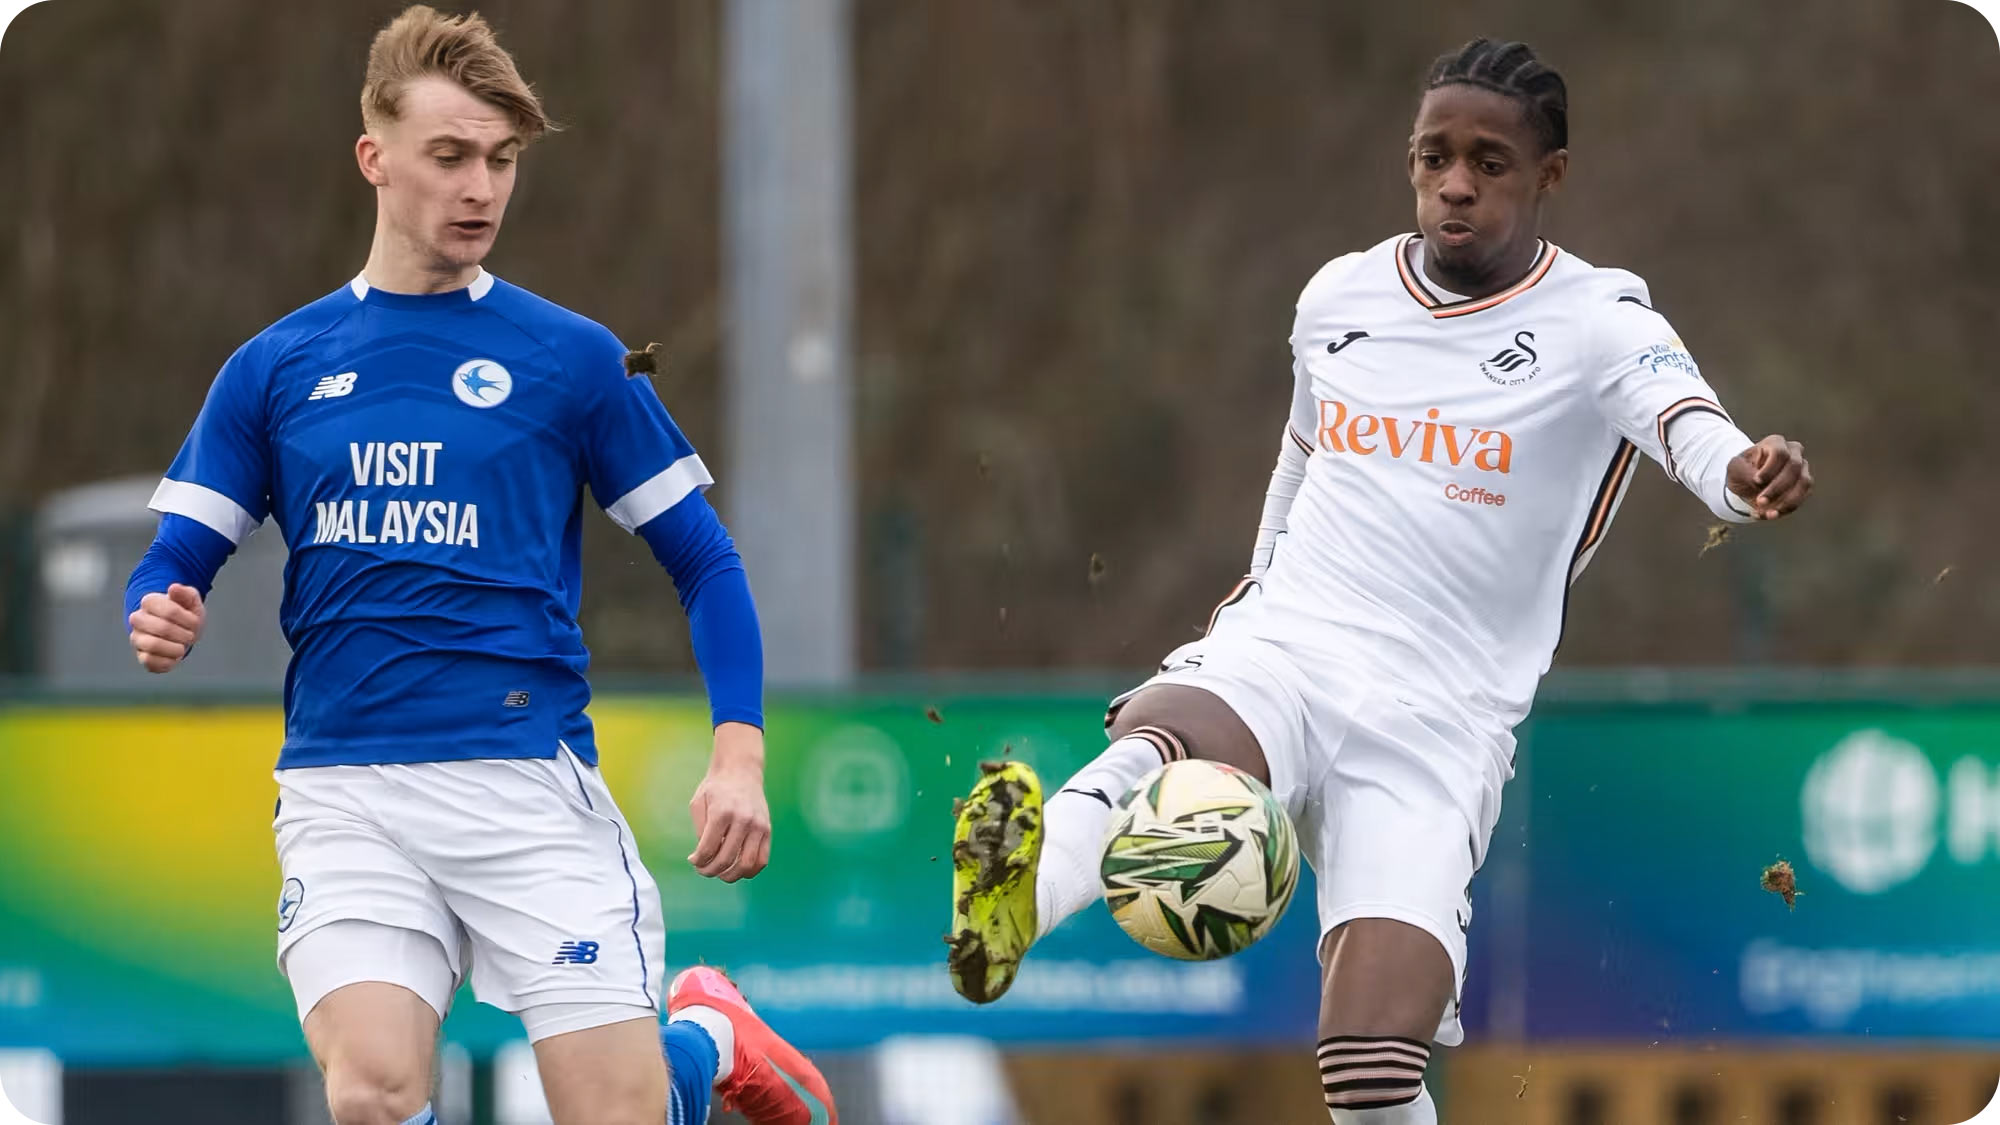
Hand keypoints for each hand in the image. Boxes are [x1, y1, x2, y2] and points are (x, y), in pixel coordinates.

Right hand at [127, 583, 204, 672]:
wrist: (182, 630)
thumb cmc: (186, 613)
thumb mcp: (191, 601)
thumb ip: (186, 593)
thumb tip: (174, 588)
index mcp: (149, 601)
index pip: (169, 610)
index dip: (188, 619)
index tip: (195, 621)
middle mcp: (138, 619)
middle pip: (162, 628)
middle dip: (184, 634)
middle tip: (191, 635)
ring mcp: (138, 638)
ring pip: (152, 645)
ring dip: (176, 648)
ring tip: (182, 646)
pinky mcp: (141, 656)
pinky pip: (151, 662)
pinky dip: (169, 661)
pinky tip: (175, 655)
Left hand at [687, 722, 770, 881]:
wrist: (741, 770)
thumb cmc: (716, 788)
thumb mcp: (698, 803)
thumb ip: (699, 830)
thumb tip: (702, 857)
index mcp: (722, 812)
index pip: (708, 849)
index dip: (698, 861)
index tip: (693, 861)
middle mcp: (743, 820)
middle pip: (726, 859)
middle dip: (711, 871)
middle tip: (703, 870)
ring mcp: (758, 826)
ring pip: (746, 864)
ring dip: (731, 875)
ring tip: (721, 873)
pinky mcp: (767, 830)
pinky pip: (762, 859)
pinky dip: (750, 870)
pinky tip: (738, 870)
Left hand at [1726, 434, 1811, 520]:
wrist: (1746, 482)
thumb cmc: (1741, 470)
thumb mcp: (1735, 470)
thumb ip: (1746, 474)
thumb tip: (1760, 485)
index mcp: (1776, 443)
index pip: (1780, 453)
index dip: (1770, 468)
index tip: (1756, 481)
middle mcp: (1794, 453)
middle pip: (1794, 467)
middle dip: (1777, 488)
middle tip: (1760, 502)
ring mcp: (1802, 469)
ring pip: (1804, 483)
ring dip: (1787, 501)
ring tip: (1767, 513)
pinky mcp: (1804, 486)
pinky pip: (1802, 498)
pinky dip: (1786, 509)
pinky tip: (1768, 515)